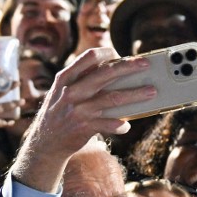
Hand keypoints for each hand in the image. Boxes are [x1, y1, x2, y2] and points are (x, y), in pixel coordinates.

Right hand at [12, 48, 155, 191]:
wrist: (46, 143)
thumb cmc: (61, 112)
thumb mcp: (63, 91)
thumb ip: (82, 80)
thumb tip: (116, 71)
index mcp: (65, 78)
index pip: (88, 57)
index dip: (106, 53)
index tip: (119, 54)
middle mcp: (71, 91)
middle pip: (105, 74)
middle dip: (128, 67)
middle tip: (145, 64)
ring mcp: (78, 110)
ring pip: (112, 99)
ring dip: (134, 95)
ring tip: (151, 92)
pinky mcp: (84, 127)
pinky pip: (109, 124)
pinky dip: (120, 124)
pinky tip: (126, 125)